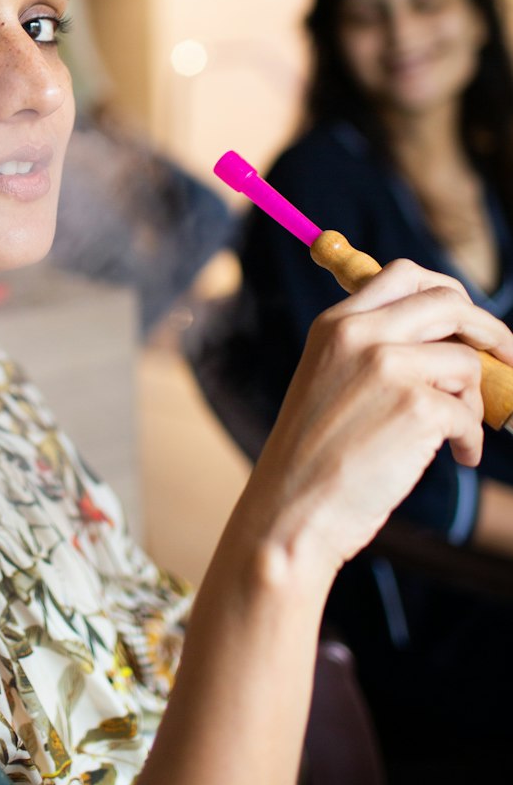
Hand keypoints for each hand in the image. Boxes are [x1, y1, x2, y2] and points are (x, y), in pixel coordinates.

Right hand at [245, 259, 512, 581]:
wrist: (292, 510)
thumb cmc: (314, 457)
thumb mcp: (330, 381)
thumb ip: (375, 349)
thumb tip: (453, 340)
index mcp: (335, 324)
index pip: (403, 275)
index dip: (447, 291)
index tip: (468, 321)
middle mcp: (360, 334)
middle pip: (447, 301)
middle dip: (488, 329)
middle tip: (507, 356)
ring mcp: (389, 366)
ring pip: (466, 363)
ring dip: (475, 402)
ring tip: (456, 436)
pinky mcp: (417, 407)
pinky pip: (470, 414)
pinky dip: (470, 441)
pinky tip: (456, 459)